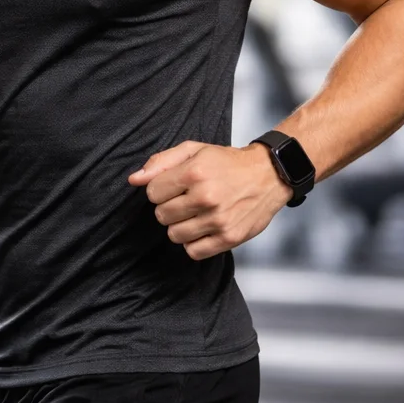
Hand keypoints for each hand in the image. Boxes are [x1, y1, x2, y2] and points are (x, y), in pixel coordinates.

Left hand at [127, 141, 290, 259]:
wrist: (268, 175)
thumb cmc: (227, 162)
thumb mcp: (194, 151)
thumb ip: (161, 163)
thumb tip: (134, 180)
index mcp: (194, 172)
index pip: (152, 192)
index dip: (159, 189)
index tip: (173, 186)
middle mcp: (206, 197)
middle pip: (161, 215)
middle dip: (168, 207)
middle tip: (185, 200)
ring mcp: (218, 220)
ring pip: (174, 235)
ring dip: (180, 225)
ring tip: (194, 214)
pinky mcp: (229, 238)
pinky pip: (193, 252)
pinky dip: (194, 242)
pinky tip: (202, 228)